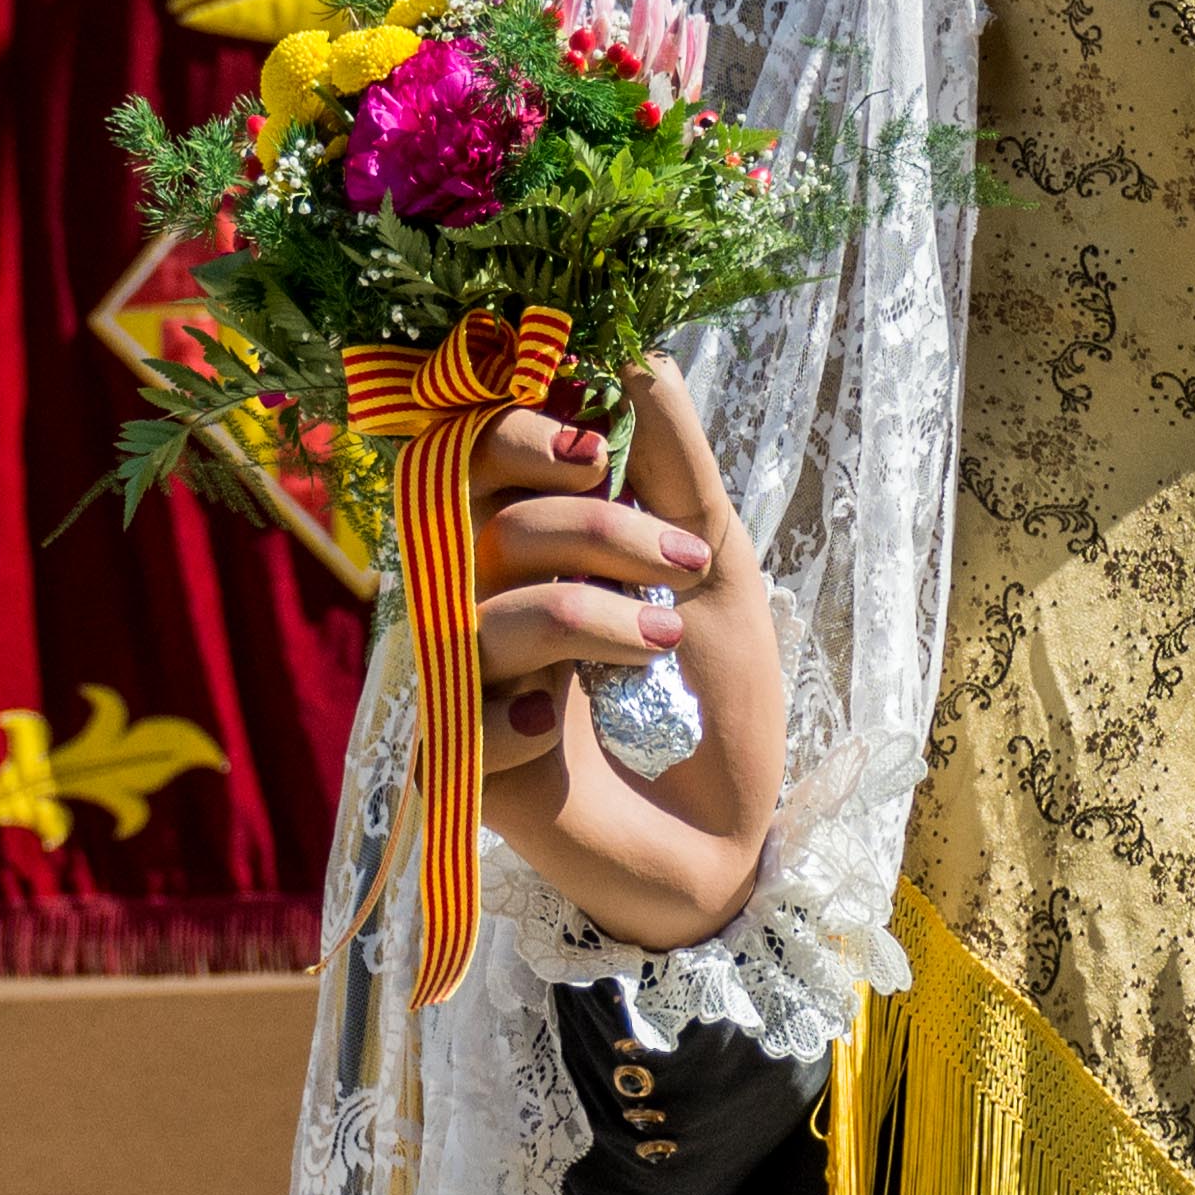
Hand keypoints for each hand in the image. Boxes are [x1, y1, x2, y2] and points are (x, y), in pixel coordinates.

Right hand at [459, 361, 778, 951]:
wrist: (733, 840)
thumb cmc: (717, 700)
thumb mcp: (715, 568)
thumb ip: (676, 466)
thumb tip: (638, 354)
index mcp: (529, 546)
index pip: (477, 458)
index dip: (519, 435)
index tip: (601, 449)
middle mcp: (480, 603)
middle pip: (473, 521)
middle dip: (582, 524)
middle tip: (679, 557)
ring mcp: (464, 685)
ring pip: (477, 613)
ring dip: (583, 615)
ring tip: (661, 643)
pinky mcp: (461, 769)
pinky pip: (463, 718)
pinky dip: (518, 718)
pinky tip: (558, 730)